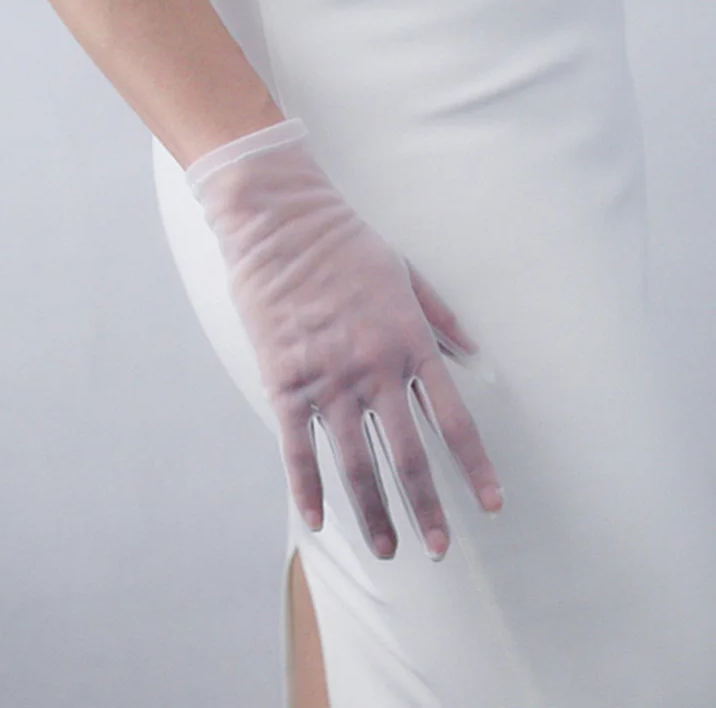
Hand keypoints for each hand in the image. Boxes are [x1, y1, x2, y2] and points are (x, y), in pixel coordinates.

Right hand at [186, 118, 502, 560]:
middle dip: (427, 507)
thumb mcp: (409, 275)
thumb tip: (474, 354)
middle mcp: (374, 371)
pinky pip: (296, 448)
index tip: (491, 504)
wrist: (283, 225)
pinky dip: (307, 488)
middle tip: (439, 548)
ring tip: (388, 548)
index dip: (474, 468)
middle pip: (407, 456)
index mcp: (411, 345)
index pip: (453, 421)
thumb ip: (443, 320)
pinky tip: (318, 520)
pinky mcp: (285, 382)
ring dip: (373, 512)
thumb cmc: (347, 246)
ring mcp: (327, 380)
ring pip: (355, 463)